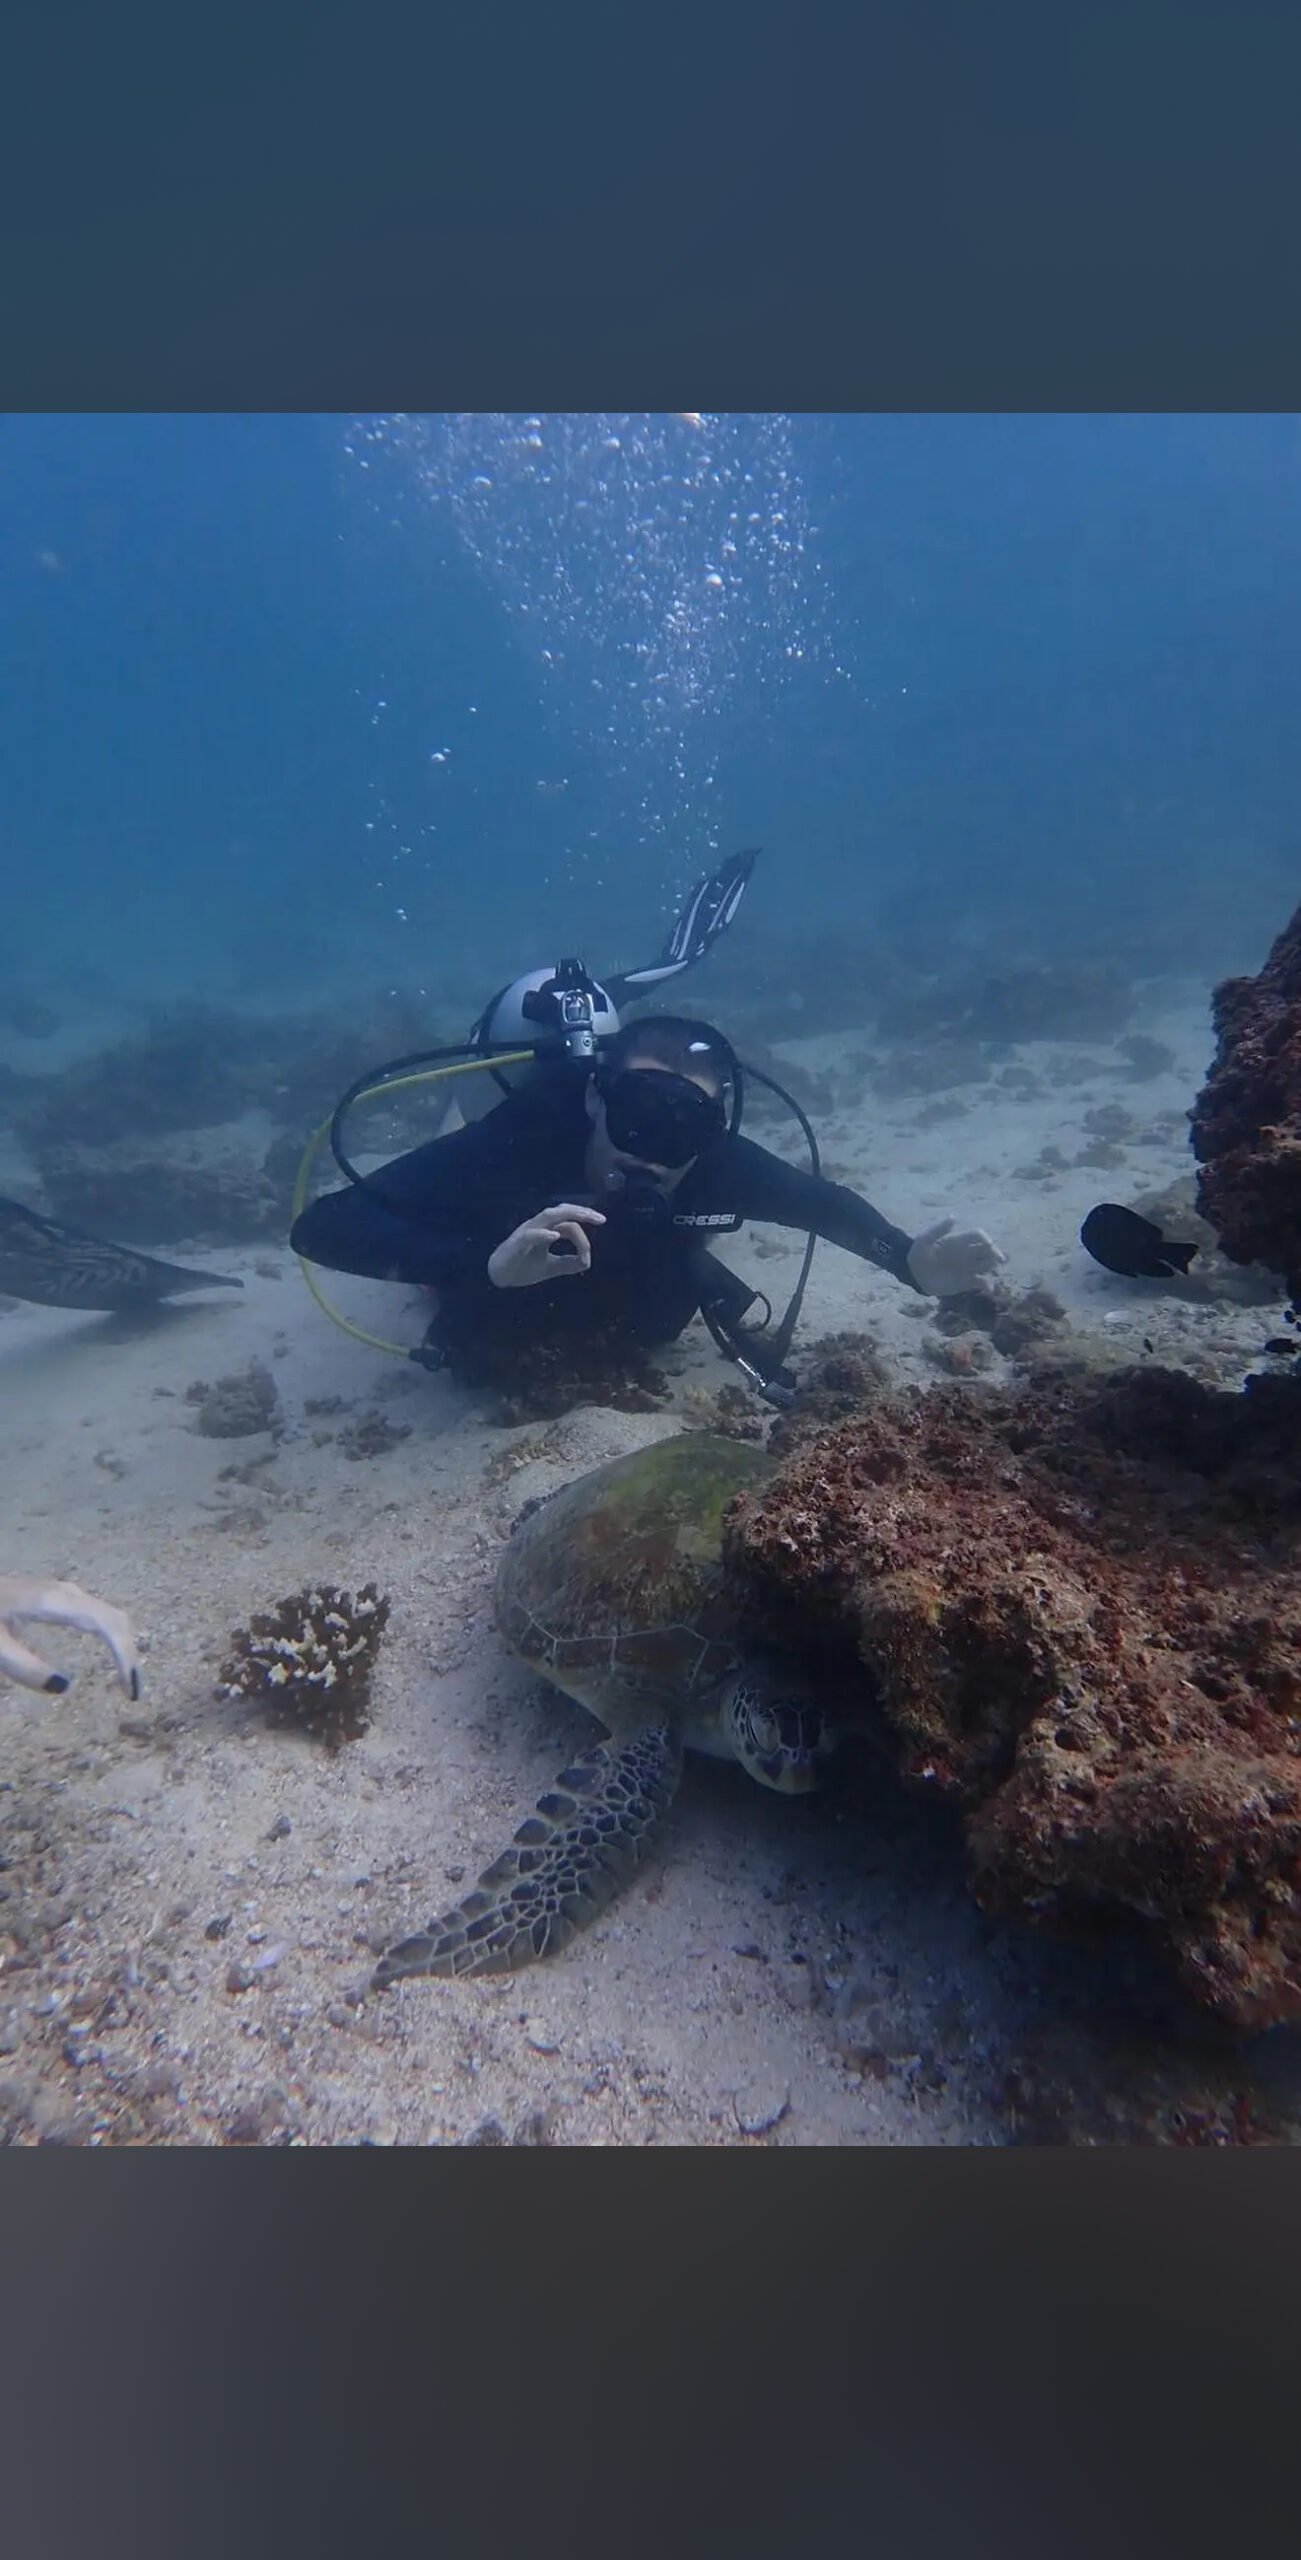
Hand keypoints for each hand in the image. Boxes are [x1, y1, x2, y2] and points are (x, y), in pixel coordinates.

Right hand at [487, 1203, 605, 1288]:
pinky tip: (555, 1236)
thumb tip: (587, 1261)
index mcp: (546, 1229)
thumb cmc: (523, 1267)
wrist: (499, 1277)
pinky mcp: (516, 1244)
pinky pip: (530, 1234)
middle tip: (600, 1219)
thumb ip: (569, 1263)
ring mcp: (526, 1232)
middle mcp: (538, 1226)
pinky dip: (543, 1234)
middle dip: (582, 1212)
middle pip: (561, 1210)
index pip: (569, 1222)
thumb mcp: (551, 1267)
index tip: (588, 1253)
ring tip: (584, 1217)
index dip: (582, 1235)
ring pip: (548, 1215)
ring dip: (568, 1215)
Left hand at [906, 1217, 1006, 1296]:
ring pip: (988, 1265)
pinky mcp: (966, 1282)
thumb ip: (938, 1230)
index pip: (977, 1235)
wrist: (913, 1273)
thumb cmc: (918, 1253)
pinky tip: (988, 1289)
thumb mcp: (924, 1240)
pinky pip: (982, 1283)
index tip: (988, 1244)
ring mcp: (968, 1267)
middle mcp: (967, 1253)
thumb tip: (953, 1217)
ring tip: (994, 1271)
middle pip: (987, 1250)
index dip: (984, 1238)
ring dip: (993, 1267)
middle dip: (995, 1253)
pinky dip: (987, 1285)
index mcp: (958, 1241)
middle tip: (999, 1260)